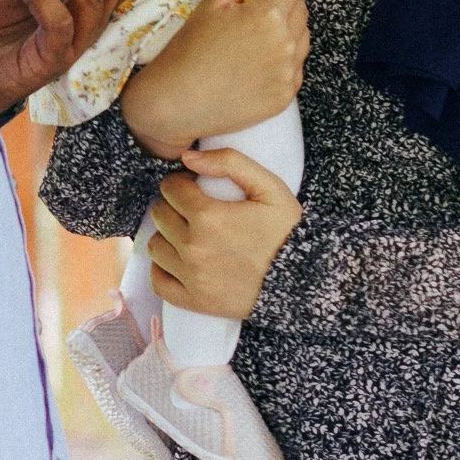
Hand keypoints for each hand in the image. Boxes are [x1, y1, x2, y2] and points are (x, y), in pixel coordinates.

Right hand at [120, 0, 307, 159]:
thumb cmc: (188, 48)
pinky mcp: (285, 97)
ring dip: (287, 28)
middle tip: (259, 1)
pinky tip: (256, 59)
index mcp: (270, 16)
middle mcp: (288, 45)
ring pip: (302, 39)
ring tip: (256, 32)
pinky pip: (295, 67)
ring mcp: (289, 74)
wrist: (175, 104)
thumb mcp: (214, 0)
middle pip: (301, 10)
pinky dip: (283, 58)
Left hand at [147, 145, 303, 323]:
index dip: (180, 183)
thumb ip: (230, 162)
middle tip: (191, 209)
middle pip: (159, 215)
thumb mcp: (270, 187)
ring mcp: (192, 277)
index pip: (170, 189)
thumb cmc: (287, 231)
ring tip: (187, 234)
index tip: (193, 187)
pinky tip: (178, 261)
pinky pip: (159, 282)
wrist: (303, 280)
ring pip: (155, 247)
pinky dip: (162, 270)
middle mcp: (193, 247)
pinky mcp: (195, 301)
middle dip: (172, 206)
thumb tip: (187, 157)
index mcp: (208, 216)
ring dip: (167, 236)